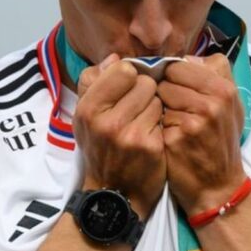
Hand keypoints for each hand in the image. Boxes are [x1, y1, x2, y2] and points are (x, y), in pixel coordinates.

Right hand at [75, 54, 166, 218]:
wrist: (114, 193)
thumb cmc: (100, 149)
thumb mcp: (84, 117)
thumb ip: (93, 82)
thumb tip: (114, 58)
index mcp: (89, 109)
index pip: (123, 69)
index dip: (130, 76)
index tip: (128, 87)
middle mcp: (108, 121)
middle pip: (145, 82)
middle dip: (145, 91)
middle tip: (137, 108)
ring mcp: (131, 134)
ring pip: (158, 98)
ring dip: (155, 106)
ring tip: (144, 121)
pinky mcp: (152, 146)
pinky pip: (165, 116)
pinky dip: (162, 122)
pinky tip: (153, 134)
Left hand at [158, 54, 247, 215]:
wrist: (217, 187)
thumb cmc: (220, 143)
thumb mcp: (231, 106)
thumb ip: (216, 75)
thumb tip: (188, 57)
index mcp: (224, 90)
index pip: (181, 64)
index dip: (173, 76)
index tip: (176, 89)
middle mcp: (211, 103)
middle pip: (166, 79)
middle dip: (165, 92)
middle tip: (175, 110)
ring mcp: (192, 121)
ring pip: (157, 98)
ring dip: (159, 108)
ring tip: (173, 124)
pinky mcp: (174, 138)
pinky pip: (153, 118)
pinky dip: (156, 126)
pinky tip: (167, 138)